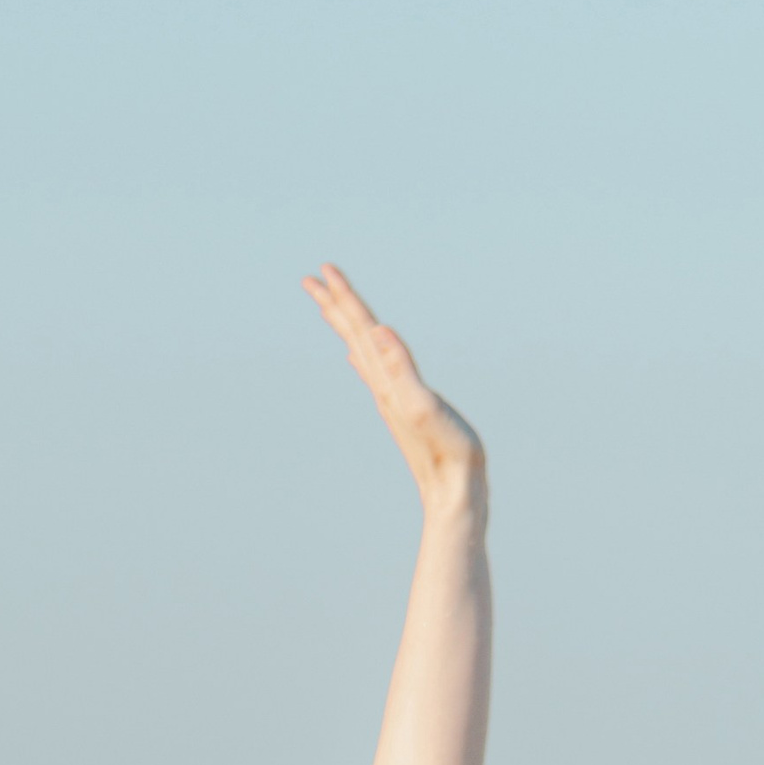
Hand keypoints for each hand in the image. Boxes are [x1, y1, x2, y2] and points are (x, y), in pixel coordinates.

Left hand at [303, 265, 483, 515]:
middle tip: (312, 278)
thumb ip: (402, 370)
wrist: (451, 493)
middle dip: (334, 304)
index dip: (343, 298)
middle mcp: (383, 384)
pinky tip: (356, 356)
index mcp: (387, 378)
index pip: (360, 327)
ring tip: (330, 306)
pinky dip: (363, 356)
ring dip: (345, 325)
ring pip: (361, 350)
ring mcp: (390, 397)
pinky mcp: (401, 408)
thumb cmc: (445, 452)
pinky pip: (374, 373)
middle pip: (353, 335)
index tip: (322, 271)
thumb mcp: (424, 406)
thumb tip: (380, 332)